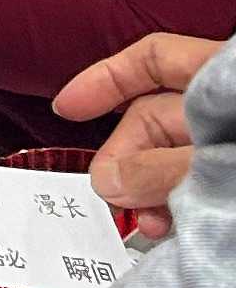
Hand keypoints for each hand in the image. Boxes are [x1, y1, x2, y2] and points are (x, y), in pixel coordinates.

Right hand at [58, 32, 224, 230]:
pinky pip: (196, 186)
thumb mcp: (214, 159)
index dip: (107, 78)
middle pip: (158, 117)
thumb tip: (107, 181)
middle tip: (114, 195)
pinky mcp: (230, 182)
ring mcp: (231, 146)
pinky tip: (172, 228)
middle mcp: (225, 108)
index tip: (68, 108)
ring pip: (175, 158)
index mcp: (223, 79)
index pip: (156, 58)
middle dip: (127, 158)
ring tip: (150, 224)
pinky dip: (178, 205)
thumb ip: (160, 168)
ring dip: (150, 191)